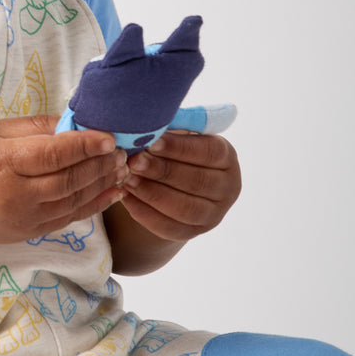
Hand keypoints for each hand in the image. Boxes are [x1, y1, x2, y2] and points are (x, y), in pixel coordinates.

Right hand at [0, 115, 126, 250]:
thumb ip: (35, 128)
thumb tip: (75, 122)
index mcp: (2, 163)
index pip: (53, 155)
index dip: (85, 145)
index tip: (109, 137)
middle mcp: (14, 195)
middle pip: (68, 180)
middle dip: (100, 165)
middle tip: (123, 151)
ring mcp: (22, 218)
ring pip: (73, 201)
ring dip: (102, 184)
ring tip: (122, 167)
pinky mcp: (28, 232)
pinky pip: (68, 219)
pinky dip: (93, 205)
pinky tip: (111, 191)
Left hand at [119, 131, 240, 242]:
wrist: (175, 183)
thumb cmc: (173, 149)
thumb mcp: (177, 135)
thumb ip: (169, 130)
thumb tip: (147, 123)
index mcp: (227, 157)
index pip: (208, 152)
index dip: (179, 148)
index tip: (152, 142)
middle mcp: (228, 187)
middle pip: (196, 181)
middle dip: (162, 171)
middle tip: (133, 162)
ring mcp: (214, 214)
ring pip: (184, 208)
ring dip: (152, 193)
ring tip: (127, 179)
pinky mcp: (194, 232)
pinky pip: (169, 227)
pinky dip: (145, 213)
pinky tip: (126, 197)